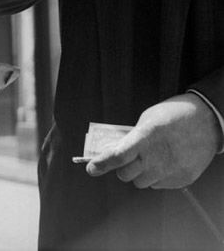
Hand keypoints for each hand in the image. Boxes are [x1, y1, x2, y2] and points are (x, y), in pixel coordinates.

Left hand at [86, 94, 219, 188]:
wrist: (207, 121)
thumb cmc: (173, 115)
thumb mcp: (148, 119)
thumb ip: (132, 137)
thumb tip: (115, 151)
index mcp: (147, 137)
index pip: (119, 156)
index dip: (102, 164)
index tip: (91, 169)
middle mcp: (158, 157)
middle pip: (126, 174)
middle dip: (120, 168)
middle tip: (124, 159)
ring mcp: (171, 171)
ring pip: (141, 182)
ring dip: (138, 173)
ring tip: (147, 158)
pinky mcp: (182, 179)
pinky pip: (158, 184)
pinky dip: (155, 176)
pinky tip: (162, 162)